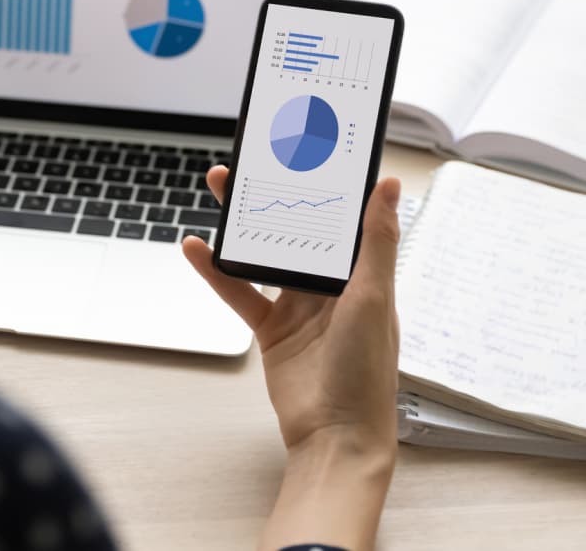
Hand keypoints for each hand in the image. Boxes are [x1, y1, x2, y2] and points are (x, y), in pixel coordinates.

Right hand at [183, 166, 402, 549]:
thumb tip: (388, 185)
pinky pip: (240, 290)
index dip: (329, 182)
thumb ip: (375, 240)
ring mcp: (300, 306)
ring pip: (266, 251)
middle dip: (278, 192)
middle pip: (300, 227)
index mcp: (364, 273)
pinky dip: (217, 269)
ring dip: (244, 221)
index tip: (313, 148)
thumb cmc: (366, 373)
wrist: (335, 437)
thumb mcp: (372, 297)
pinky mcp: (271, 329)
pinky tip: (197, 247)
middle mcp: (333, 286)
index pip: (346, 216)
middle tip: (257, 157)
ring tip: (223, 184)